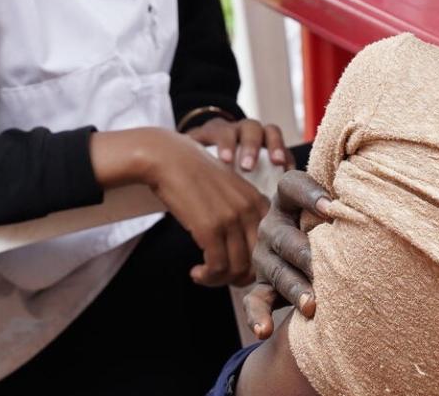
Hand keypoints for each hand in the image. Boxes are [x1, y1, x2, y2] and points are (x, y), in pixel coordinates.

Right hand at [92, 128, 267, 286]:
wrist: (168, 158)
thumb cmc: (194, 177)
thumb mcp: (229, 191)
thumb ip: (243, 215)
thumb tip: (247, 255)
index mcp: (259, 202)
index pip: (270, 248)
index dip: (254, 266)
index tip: (235, 269)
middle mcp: (251, 210)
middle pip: (257, 264)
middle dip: (239, 279)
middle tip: (219, 277)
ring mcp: (232, 219)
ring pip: (237, 270)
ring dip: (219, 281)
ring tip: (203, 274)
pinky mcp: (210, 227)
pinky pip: (217, 267)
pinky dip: (207, 277)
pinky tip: (196, 272)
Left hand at [185, 115, 289, 172]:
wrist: (203, 149)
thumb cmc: (195, 161)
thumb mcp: (188, 161)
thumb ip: (184, 169)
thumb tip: (167, 183)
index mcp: (217, 131)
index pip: (223, 131)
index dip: (226, 144)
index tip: (224, 161)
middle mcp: (240, 129)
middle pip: (249, 128)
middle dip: (251, 146)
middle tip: (249, 166)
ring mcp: (259, 134)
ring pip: (270, 131)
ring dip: (275, 146)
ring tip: (277, 163)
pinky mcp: (272, 146)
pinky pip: (284, 146)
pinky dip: (287, 156)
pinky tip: (288, 171)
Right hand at [245, 169, 337, 338]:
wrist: (307, 254)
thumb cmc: (332, 226)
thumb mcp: (332, 208)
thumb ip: (347, 198)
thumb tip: (378, 194)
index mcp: (288, 201)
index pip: (291, 186)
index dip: (308, 194)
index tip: (333, 207)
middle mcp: (272, 227)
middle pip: (283, 236)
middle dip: (303, 253)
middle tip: (320, 265)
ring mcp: (264, 258)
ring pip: (275, 272)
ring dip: (293, 288)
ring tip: (311, 305)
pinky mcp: (261, 286)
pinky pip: (254, 302)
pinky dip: (257, 317)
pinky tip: (265, 330)